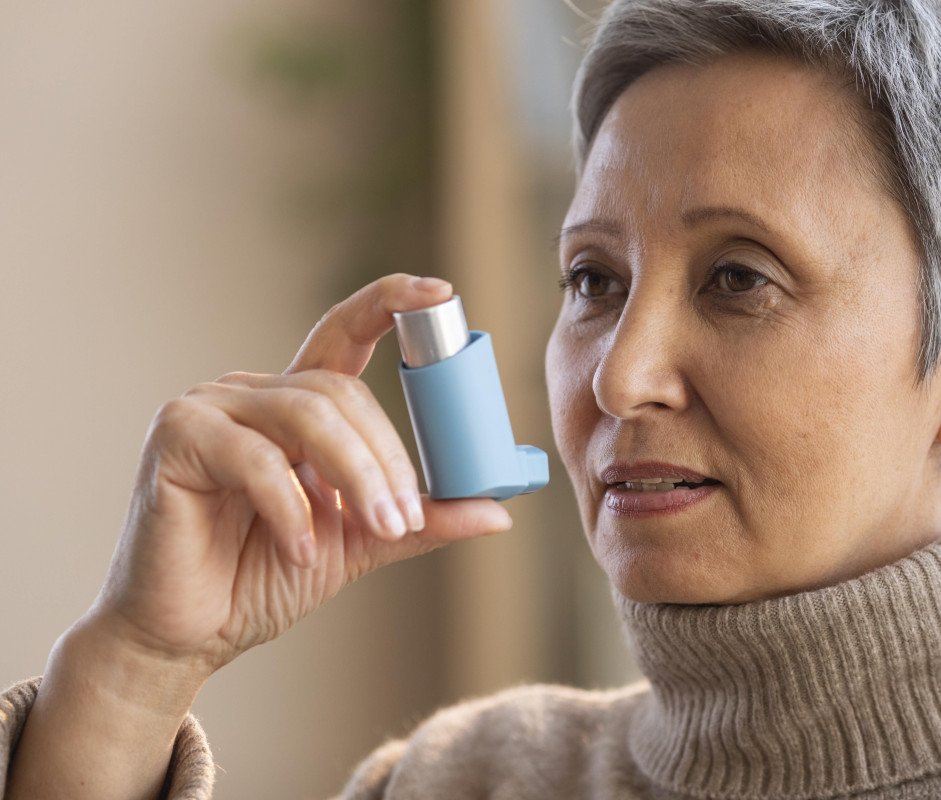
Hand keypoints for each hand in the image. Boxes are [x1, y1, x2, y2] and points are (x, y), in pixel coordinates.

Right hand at [91, 273, 512, 676]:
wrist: (189, 633)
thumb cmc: (262, 576)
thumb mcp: (361, 542)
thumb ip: (419, 519)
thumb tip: (498, 510)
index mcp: (297, 404)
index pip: (346, 333)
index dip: (391, 302)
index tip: (442, 294)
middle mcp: (252, 392)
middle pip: (341, 391)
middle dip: (387, 456)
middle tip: (406, 517)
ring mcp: (208, 408)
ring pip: (307, 415)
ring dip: (357, 476)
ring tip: (377, 530)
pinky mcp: (176, 438)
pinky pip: (255, 459)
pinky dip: (292, 509)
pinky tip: (304, 550)